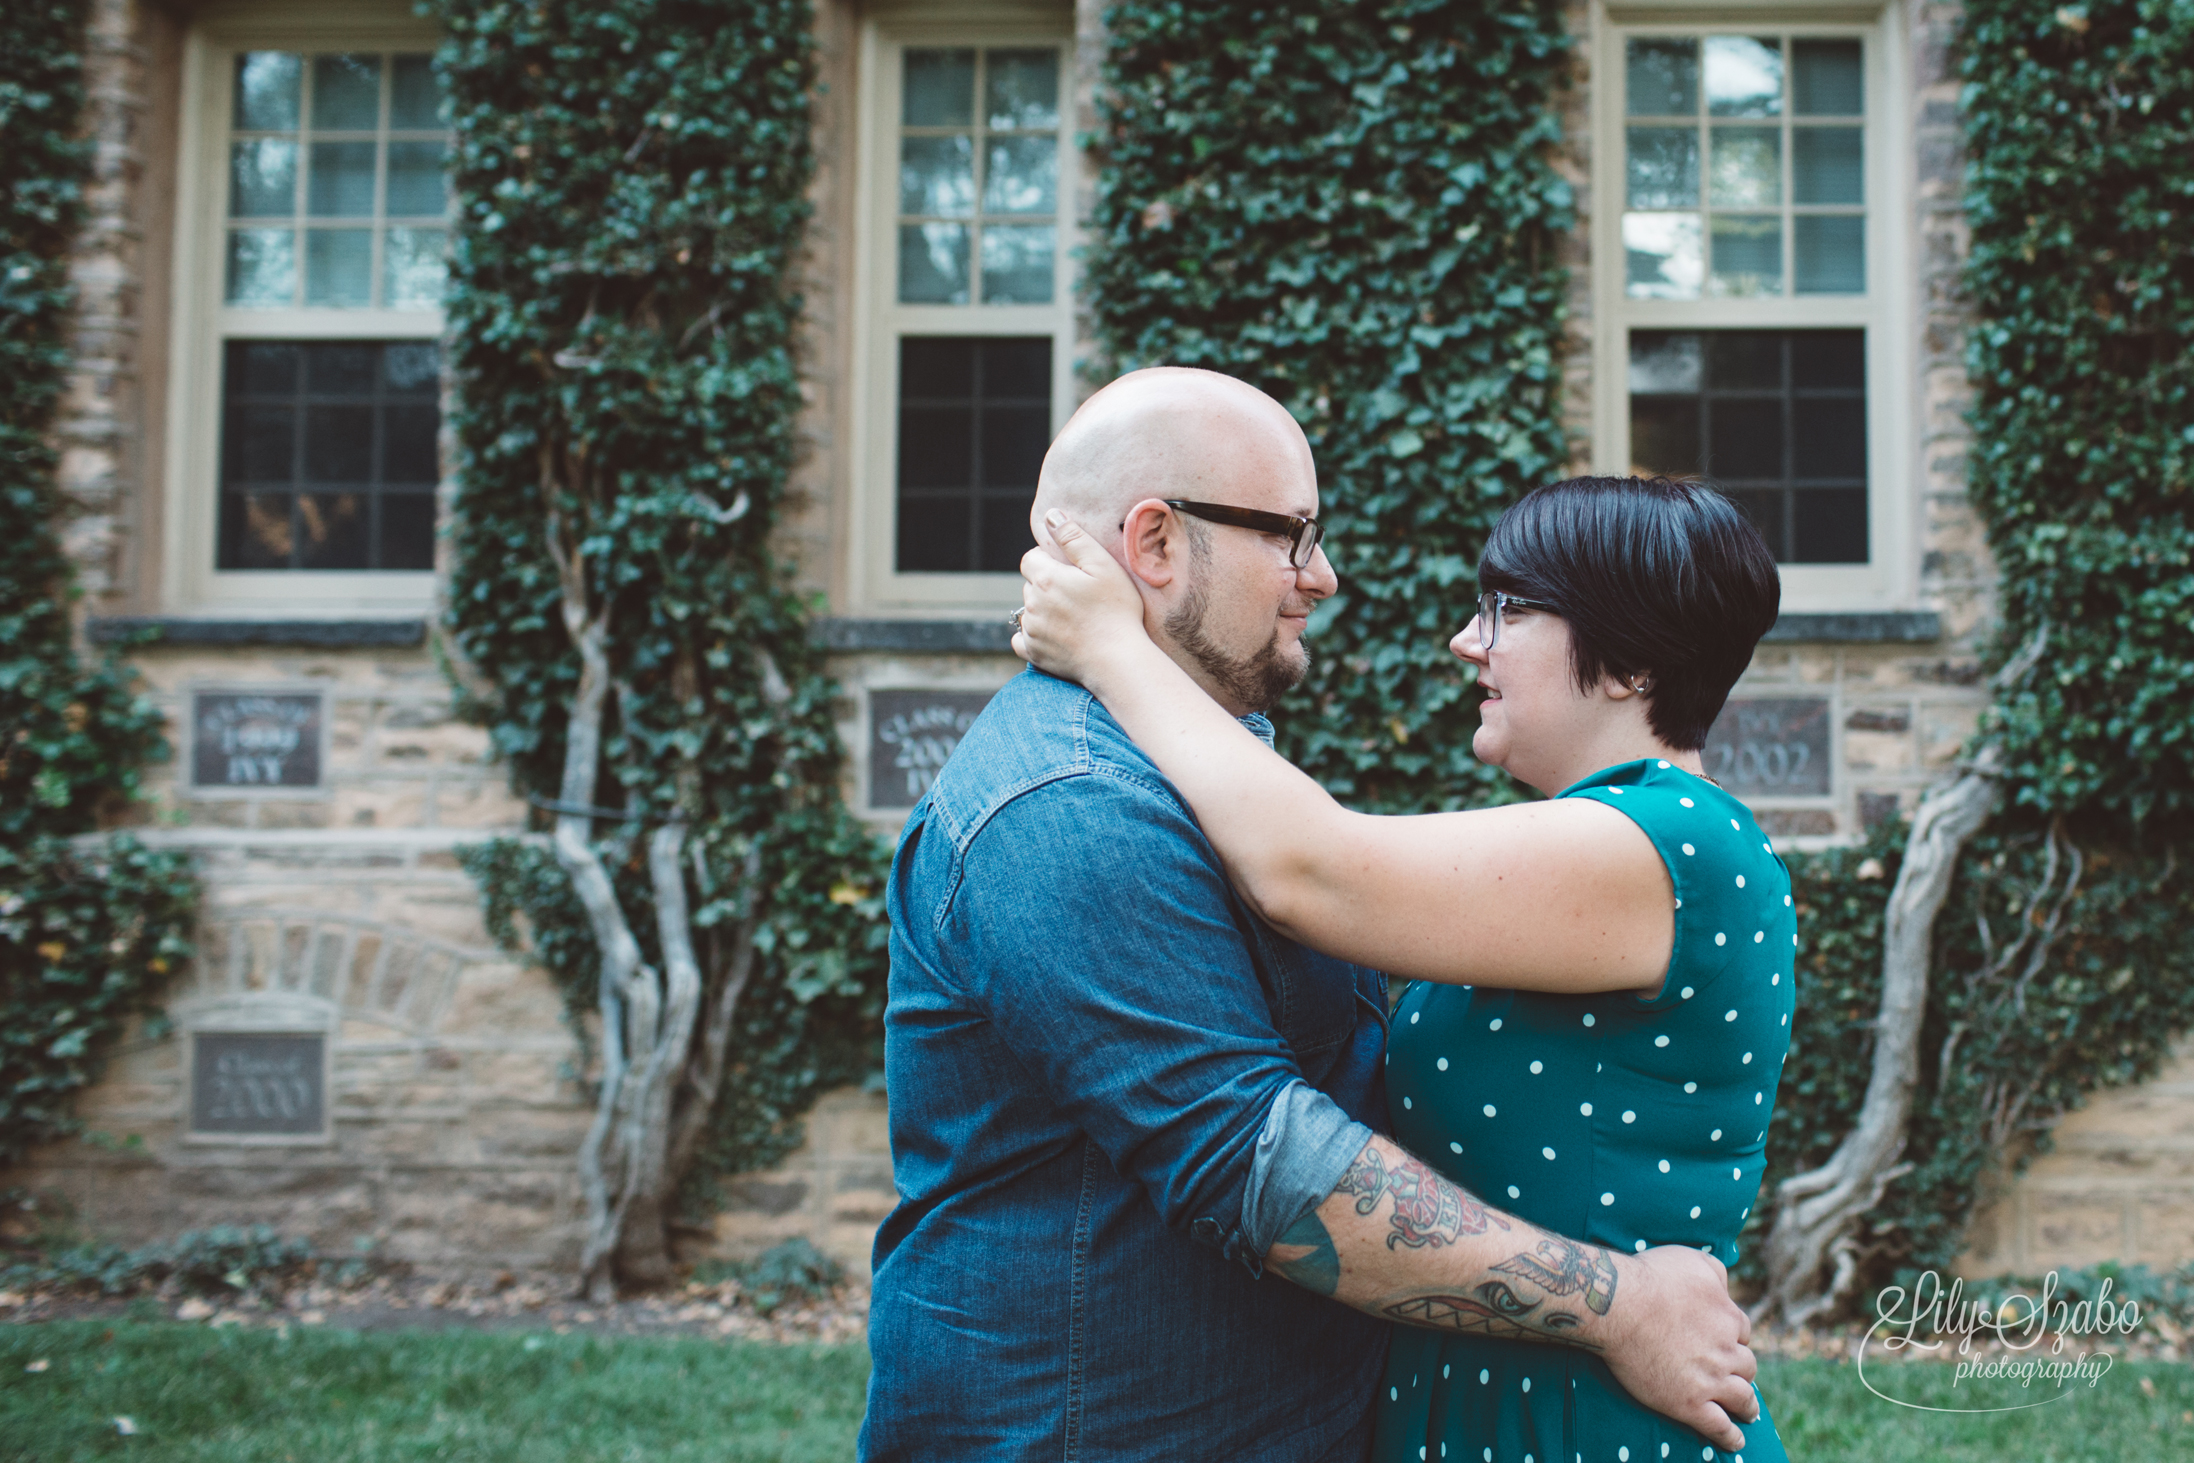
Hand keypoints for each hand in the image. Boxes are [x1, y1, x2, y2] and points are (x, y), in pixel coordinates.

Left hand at [1014, 511, 1154, 689]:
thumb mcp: (1102, 566)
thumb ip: (1074, 538)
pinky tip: (1054, 635)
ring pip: (1028, 611)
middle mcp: (1032, 604)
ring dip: (1043, 610)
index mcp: (1045, 579)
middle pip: (1030, 585)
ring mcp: (1031, 630)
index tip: (1071, 571)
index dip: (1048, 560)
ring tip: (1073, 617)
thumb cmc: (1116, 610)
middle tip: (1078, 595)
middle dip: (1047, 585)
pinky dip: (1033, 636)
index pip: (1030, 558)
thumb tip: (1051, 516)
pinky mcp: (1034, 653)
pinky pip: (1021, 639)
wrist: (1117, 659)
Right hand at [1599, 1246, 1758, 1450]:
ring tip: (1746, 1412)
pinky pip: (1719, 1427)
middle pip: (1747, 1366)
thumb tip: (1726, 1283)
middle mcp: (1727, 1351)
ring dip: (1747, 1405)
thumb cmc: (1651, 1277)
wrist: (1620, 1305)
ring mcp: (1711, 1380)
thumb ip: (1715, 1271)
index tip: (1725, 1342)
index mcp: (1729, 1317)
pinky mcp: (1691, 1404)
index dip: (1733, 1337)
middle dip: (1742, 1370)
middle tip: (1735, 1376)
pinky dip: (1731, 1437)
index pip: (1742, 1331)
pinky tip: (1736, 1441)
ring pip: (1742, 1398)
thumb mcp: (1691, 1259)